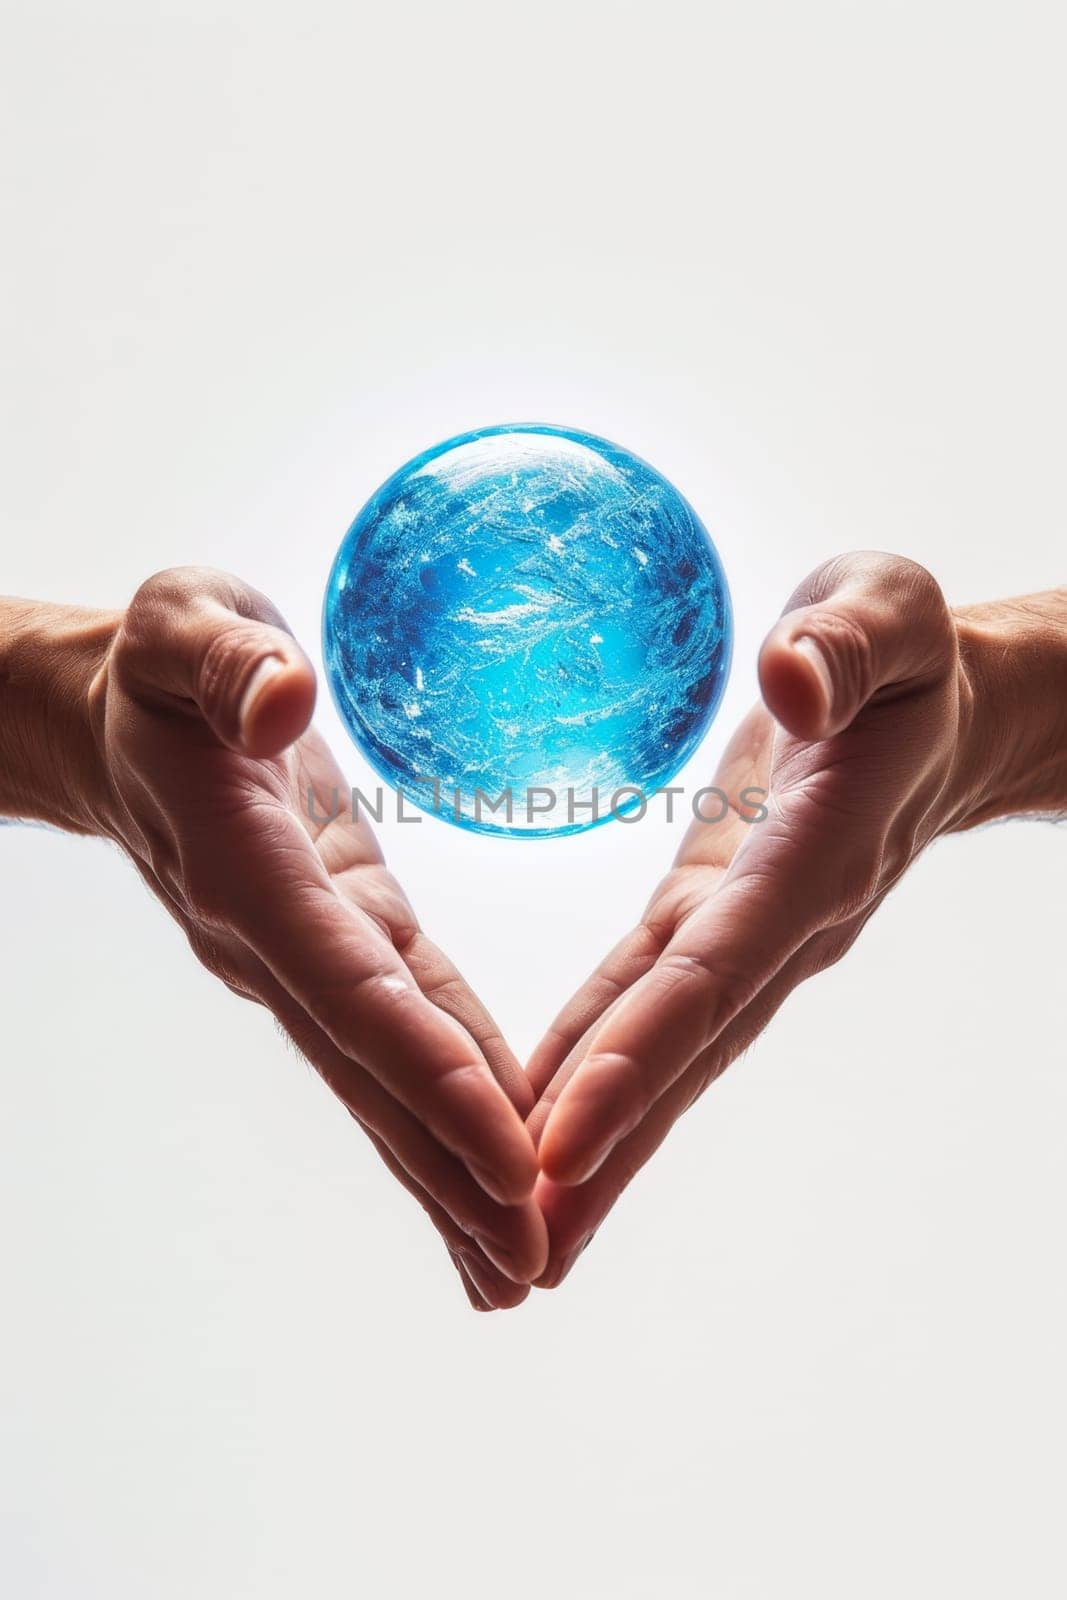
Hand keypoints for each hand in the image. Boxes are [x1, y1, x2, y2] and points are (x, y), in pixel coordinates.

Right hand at [78, 568, 547, 1307]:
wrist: (115, 721)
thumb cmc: (161, 660)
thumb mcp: (183, 622)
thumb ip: (227, 661)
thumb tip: (280, 702)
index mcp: (247, 867)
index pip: (350, 985)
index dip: (427, 1071)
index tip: (500, 1159)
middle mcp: (271, 938)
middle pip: (372, 1069)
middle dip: (448, 1167)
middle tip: (528, 1268)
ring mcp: (300, 954)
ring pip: (385, 1073)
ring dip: (447, 1167)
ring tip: (518, 1262)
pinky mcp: (337, 939)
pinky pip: (402, 1027)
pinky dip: (447, 1099)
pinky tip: (493, 1159)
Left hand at [525, 553, 1064, 1288]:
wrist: (949, 714)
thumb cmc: (911, 651)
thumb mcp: (891, 608)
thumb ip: (848, 643)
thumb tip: (792, 679)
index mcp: (813, 852)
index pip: (715, 966)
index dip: (641, 1051)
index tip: (563, 1138)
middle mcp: (781, 923)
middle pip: (680, 1050)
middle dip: (601, 1149)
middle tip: (517, 1251)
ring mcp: (750, 935)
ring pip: (662, 1053)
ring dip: (593, 1146)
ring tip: (517, 1239)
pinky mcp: (716, 921)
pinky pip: (646, 1009)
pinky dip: (596, 1078)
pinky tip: (541, 1133)